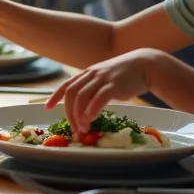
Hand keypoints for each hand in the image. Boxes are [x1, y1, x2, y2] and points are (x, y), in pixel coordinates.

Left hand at [44, 49, 165, 130]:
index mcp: (87, 73)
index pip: (66, 85)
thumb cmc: (125, 76)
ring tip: (82, 128)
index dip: (55, 96)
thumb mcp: (105, 79)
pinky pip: (98, 98)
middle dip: (68, 112)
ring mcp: (102, 79)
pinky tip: (90, 119)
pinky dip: (91, 110)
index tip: (47, 108)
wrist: (145, 65)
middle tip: (73, 127)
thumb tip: (85, 107)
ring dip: (79, 114)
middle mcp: (92, 74)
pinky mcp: (114, 85)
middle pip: (71, 93)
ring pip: (82, 97)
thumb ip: (94, 89)